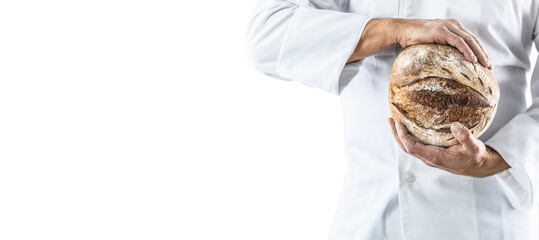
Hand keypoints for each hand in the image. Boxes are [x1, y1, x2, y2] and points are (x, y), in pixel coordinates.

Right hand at [348, 18, 491, 69]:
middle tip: (490, 66)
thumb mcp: (432, 44)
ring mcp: (448, 27)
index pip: (470, 39)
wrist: (401, 31)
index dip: (480, 50)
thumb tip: (446, 63)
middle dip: (483, 53)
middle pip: (473, 40)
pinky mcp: (442, 31)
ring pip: (470, 41)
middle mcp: (453, 25)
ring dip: (479, 54)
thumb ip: (442, 48)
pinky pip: (459, 42)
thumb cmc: (413, 39)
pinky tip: (473, 60)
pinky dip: (468, 51)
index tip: (485, 63)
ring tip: (485, 65)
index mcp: (452, 27)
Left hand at [388, 118, 509, 176]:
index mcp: (435, 157)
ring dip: (400, 136)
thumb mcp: (473, 146)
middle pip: (406, 147)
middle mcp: (429, 158)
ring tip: (394, 122)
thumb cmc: (475, 157)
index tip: (399, 124)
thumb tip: (455, 125)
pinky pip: (415, 146)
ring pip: (409, 147)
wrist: (479, 166)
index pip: (412, 148)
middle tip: (390, 120)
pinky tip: (408, 127)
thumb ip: (465, 136)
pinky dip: (408, 137)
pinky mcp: (431, 154)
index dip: (403, 136)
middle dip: (396, 134)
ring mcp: (429, 157)